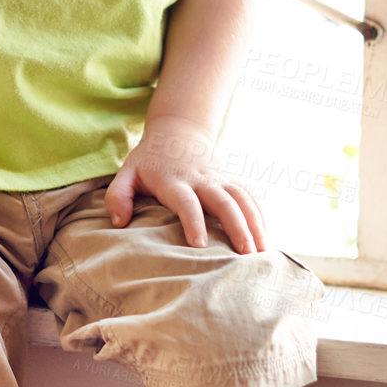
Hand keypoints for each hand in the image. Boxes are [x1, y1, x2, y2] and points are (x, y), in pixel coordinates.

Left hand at [105, 116, 266, 253]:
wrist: (177, 131)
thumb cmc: (149, 160)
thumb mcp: (127, 172)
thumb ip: (118, 195)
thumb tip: (119, 222)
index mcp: (174, 180)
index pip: (186, 201)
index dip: (193, 222)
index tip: (200, 246)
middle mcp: (201, 179)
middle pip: (224, 201)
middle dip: (236, 228)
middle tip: (245, 255)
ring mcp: (219, 179)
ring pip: (243, 199)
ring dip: (255, 225)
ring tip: (263, 253)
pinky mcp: (230, 181)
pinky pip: (250, 198)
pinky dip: (260, 216)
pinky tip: (267, 238)